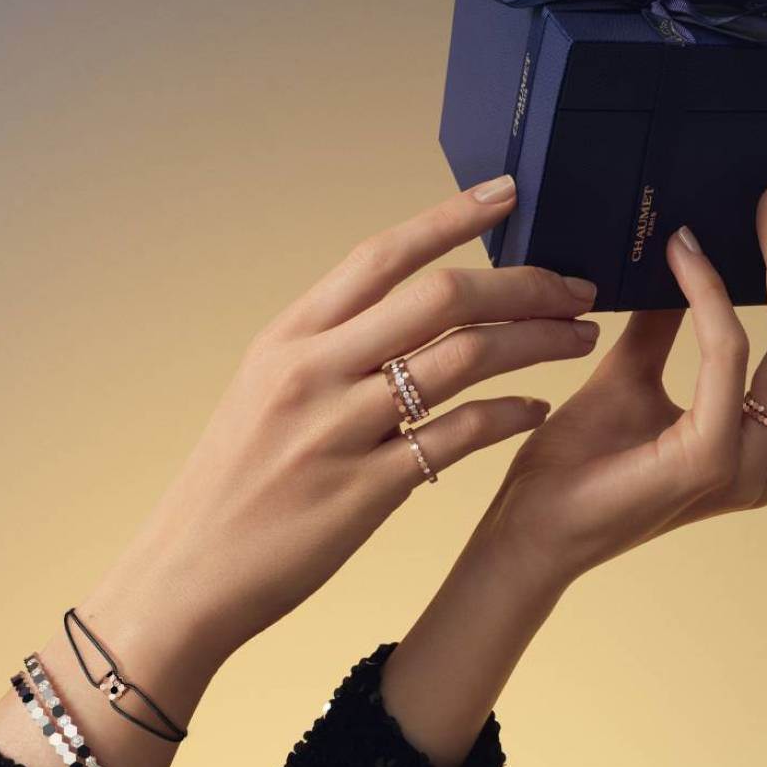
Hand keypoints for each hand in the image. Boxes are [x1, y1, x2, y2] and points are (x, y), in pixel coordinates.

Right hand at [78, 174, 600, 687]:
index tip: (509, 193)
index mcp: (289, 336)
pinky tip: (538, 410)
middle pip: (440, 296)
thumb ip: (330, 345)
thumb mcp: (265, 389)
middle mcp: (314, 371)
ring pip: (463, 359)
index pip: (381, 254)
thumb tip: (404, 303)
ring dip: (535, 342)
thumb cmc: (234, 482)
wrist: (188, 573)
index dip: (450, 216)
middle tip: (576, 288)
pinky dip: (509, 416)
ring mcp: (340, 430)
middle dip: (523, 284)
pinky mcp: (365, 492)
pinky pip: (460, 438)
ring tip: (578, 338)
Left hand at [472, 181, 766, 590]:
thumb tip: (686, 246)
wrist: (528, 531)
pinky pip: (727, 358)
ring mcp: (746, 466)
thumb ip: (667, 323)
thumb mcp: (629, 374)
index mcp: (762, 444)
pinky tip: (683, 250)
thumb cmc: (575, 465)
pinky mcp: (707, 461)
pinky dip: (711, 296)